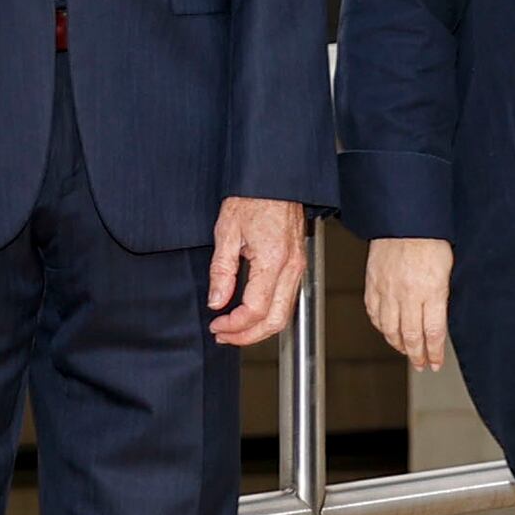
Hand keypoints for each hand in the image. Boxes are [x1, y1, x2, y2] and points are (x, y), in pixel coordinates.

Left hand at [205, 195, 309, 345]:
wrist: (275, 177)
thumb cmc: (252, 196)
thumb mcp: (227, 231)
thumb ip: (222, 271)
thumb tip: (217, 302)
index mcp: (273, 260)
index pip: (256, 310)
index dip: (234, 325)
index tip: (216, 325)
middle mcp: (292, 268)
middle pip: (276, 321)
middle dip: (248, 336)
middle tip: (223, 335)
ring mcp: (299, 266)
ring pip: (284, 314)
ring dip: (259, 328)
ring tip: (233, 328)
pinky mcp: (298, 264)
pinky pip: (287, 299)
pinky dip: (269, 314)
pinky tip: (250, 312)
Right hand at [362, 235, 453, 371]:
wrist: (404, 218)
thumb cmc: (430, 238)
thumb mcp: (448, 270)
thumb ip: (442, 297)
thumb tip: (441, 319)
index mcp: (431, 291)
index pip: (432, 333)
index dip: (434, 353)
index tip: (436, 362)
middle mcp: (408, 294)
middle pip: (411, 336)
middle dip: (417, 355)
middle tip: (421, 364)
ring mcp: (387, 290)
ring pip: (390, 329)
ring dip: (398, 344)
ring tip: (405, 351)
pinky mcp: (373, 283)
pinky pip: (374, 313)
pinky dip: (380, 326)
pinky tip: (386, 330)